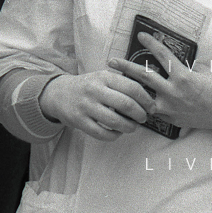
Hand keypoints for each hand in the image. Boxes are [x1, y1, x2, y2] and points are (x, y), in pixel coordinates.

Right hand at [38, 69, 152, 140]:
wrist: (59, 93)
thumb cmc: (88, 86)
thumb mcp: (102, 77)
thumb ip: (122, 83)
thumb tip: (148, 99)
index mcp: (103, 76)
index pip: (132, 87)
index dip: (146, 100)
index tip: (152, 108)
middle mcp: (94, 90)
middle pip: (126, 105)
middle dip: (140, 115)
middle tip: (143, 118)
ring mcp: (86, 106)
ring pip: (115, 122)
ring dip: (129, 127)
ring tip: (132, 127)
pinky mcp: (79, 121)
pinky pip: (103, 134)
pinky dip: (114, 135)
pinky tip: (117, 132)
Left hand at [108, 32, 211, 132]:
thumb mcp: (206, 73)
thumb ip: (189, 67)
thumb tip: (177, 64)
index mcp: (183, 76)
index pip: (162, 55)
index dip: (151, 43)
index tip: (140, 35)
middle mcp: (174, 92)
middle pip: (144, 77)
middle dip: (126, 67)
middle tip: (111, 61)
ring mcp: (172, 107)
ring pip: (144, 97)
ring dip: (130, 89)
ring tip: (116, 83)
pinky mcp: (173, 119)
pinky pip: (154, 112)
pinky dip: (144, 106)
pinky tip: (133, 102)